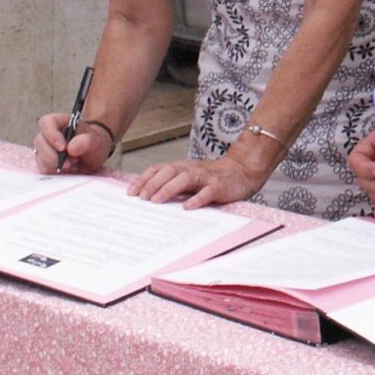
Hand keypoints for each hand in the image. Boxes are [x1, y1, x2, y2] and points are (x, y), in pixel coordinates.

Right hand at [34, 113, 112, 174]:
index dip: (52, 135)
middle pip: (40, 142)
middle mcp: (49, 134)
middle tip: (70, 163)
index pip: (47, 122)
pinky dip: (55, 171)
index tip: (63, 148)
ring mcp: (45, 148)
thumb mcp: (96, 140)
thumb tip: (71, 148)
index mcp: (60, 122)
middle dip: (54, 156)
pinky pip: (43, 168)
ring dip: (55, 165)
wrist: (95, 155)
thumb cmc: (94, 143)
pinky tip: (68, 169)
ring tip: (73, 164)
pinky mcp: (44, 162)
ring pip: (39, 157)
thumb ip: (86, 141)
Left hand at [127, 153, 264, 208]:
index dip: (144, 179)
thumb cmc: (214, 177)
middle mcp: (192, 169)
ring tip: (156, 201)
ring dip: (168, 189)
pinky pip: (207, 192)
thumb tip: (147, 197)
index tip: (130, 193)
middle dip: (153, 183)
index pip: (160, 169)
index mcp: (183, 167)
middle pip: (169, 171)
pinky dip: (197, 199)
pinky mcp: (219, 187)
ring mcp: (206, 177)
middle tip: (141, 199)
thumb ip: (173, 183)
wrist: (243, 170)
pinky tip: (187, 207)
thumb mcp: (191, 177)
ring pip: (185, 178)